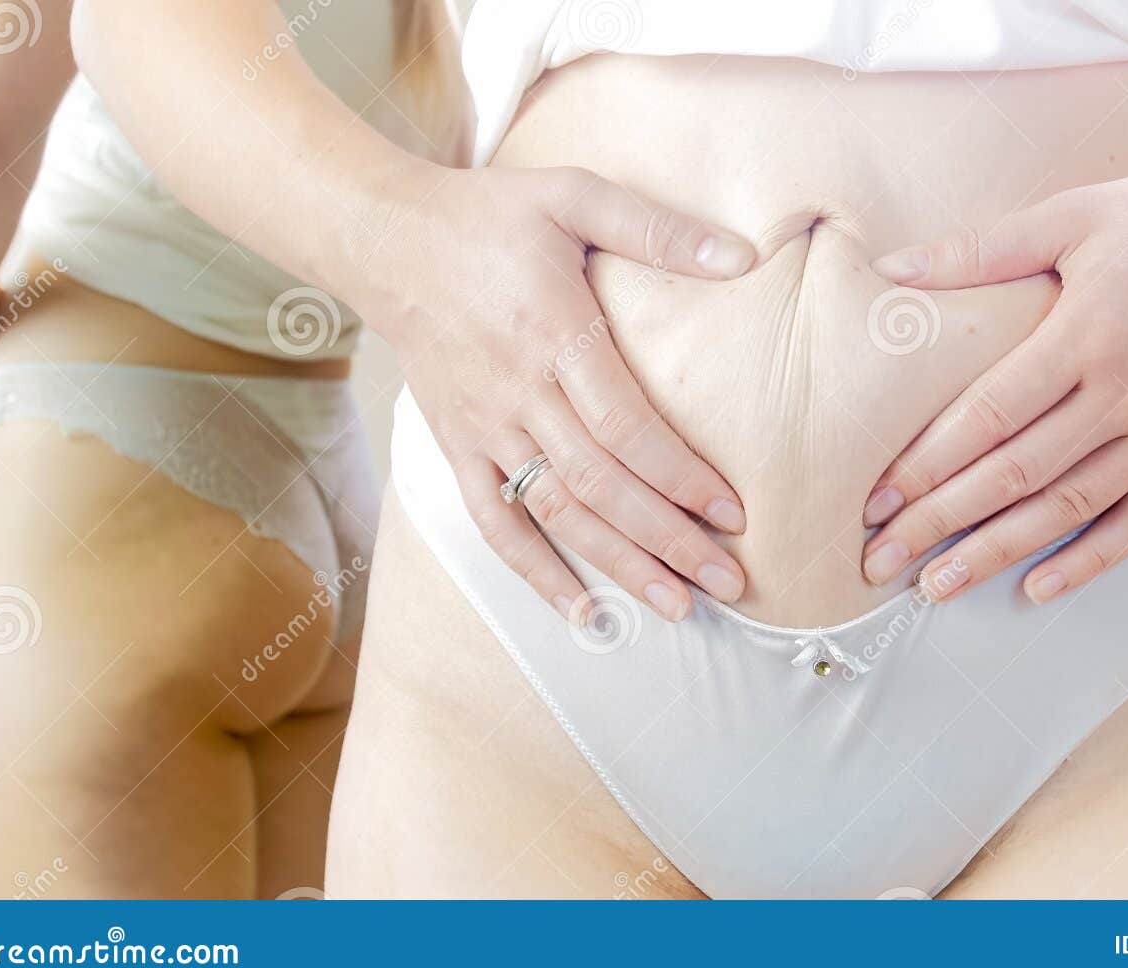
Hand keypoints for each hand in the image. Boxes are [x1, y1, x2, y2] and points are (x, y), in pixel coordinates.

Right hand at [365, 164, 757, 623]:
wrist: (385, 239)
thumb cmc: (489, 215)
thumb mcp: (573, 195)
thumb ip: (657, 228)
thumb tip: (743, 254)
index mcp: (554, 332)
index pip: (627, 427)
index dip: (681, 476)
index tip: (733, 513)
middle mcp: (518, 392)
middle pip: (600, 485)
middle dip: (667, 539)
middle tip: (728, 582)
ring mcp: (482, 427)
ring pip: (555, 513)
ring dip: (617, 566)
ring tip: (676, 607)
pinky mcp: (456, 446)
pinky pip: (493, 523)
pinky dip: (535, 572)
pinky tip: (583, 612)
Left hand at [859, 159, 1127, 603]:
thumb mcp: (1072, 216)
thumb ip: (980, 251)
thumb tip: (892, 267)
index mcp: (1085, 334)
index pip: (986, 417)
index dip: (925, 464)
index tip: (875, 500)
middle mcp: (1125, 393)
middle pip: (1015, 474)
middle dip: (940, 522)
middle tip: (882, 559)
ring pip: (1069, 508)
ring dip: (998, 553)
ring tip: (938, 586)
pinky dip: (1091, 559)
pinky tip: (1039, 586)